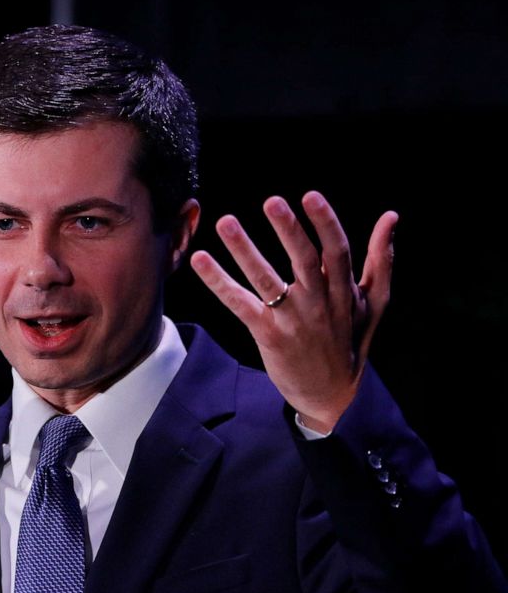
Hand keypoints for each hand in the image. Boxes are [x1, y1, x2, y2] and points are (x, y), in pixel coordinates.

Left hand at [189, 191, 397, 433]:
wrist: (332, 396)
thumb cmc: (351, 342)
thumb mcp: (374, 303)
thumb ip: (381, 259)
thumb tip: (391, 216)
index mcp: (344, 292)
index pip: (337, 252)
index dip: (325, 223)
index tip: (310, 195)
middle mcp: (318, 303)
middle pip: (303, 261)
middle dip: (288, 230)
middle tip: (272, 202)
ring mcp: (291, 320)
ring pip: (266, 280)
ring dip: (244, 250)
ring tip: (225, 222)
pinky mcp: (267, 334)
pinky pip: (239, 304)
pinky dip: (218, 282)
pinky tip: (200, 260)